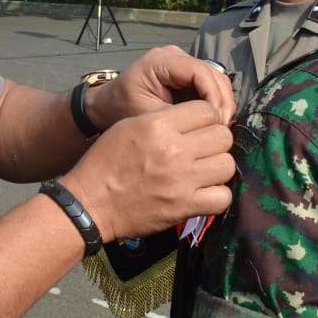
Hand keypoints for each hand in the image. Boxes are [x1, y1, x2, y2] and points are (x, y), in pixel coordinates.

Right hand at [61, 100, 233, 241]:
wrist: (91, 203)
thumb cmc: (105, 162)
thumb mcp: (129, 126)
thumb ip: (164, 119)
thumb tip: (196, 120)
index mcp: (158, 125)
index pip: (207, 110)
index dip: (207, 117)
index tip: (199, 127)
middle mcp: (174, 150)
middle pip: (223, 136)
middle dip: (215, 141)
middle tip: (202, 149)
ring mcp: (182, 180)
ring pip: (227, 164)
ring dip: (217, 167)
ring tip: (203, 170)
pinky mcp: (185, 206)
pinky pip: (222, 197)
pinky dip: (217, 195)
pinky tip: (204, 192)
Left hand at [86, 45, 235, 127]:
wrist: (107, 104)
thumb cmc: (121, 108)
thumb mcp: (146, 114)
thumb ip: (177, 116)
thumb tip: (209, 125)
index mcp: (161, 60)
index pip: (199, 71)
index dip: (213, 95)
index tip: (216, 120)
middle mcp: (174, 56)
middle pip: (213, 74)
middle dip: (221, 101)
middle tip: (222, 128)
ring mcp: (182, 64)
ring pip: (215, 80)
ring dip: (221, 103)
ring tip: (219, 128)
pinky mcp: (186, 75)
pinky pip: (209, 86)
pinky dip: (215, 104)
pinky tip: (213, 123)